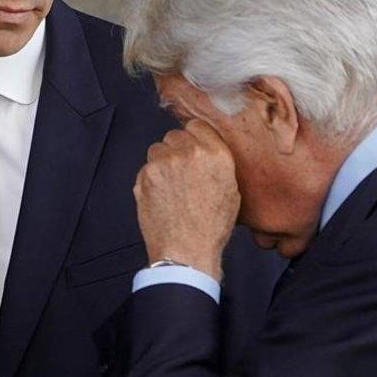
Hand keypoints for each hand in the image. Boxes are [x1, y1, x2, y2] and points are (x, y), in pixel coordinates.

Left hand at [134, 119, 239, 279]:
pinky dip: (150, 178)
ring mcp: (165, 162)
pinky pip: (146, 167)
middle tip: (181, 172)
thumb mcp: (231, 191)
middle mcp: (190, 153)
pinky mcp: (145, 174)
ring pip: (157, 149)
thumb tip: (205, 150)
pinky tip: (161, 196)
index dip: (194, 138)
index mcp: (216, 154)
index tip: (192, 149)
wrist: (186, 250)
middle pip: (175, 135)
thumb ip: (218, 163)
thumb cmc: (210, 227)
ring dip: (161, 162)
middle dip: (176, 150)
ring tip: (171, 187)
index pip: (198, 126)